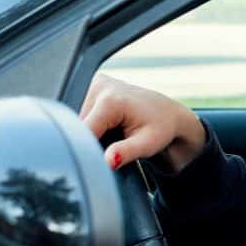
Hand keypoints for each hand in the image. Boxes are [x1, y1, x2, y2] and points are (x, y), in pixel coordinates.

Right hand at [80, 73, 205, 172]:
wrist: (168, 114)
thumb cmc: (161, 129)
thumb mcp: (147, 144)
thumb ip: (125, 153)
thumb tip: (107, 162)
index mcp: (110, 101)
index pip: (83, 133)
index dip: (88, 149)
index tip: (100, 160)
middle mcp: (99, 86)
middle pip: (78, 126)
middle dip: (90, 140)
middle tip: (114, 144)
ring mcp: (95, 83)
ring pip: (77, 121)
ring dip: (90, 133)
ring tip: (113, 133)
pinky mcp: (93, 85)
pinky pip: (82, 112)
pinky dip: (92, 124)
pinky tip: (108, 126)